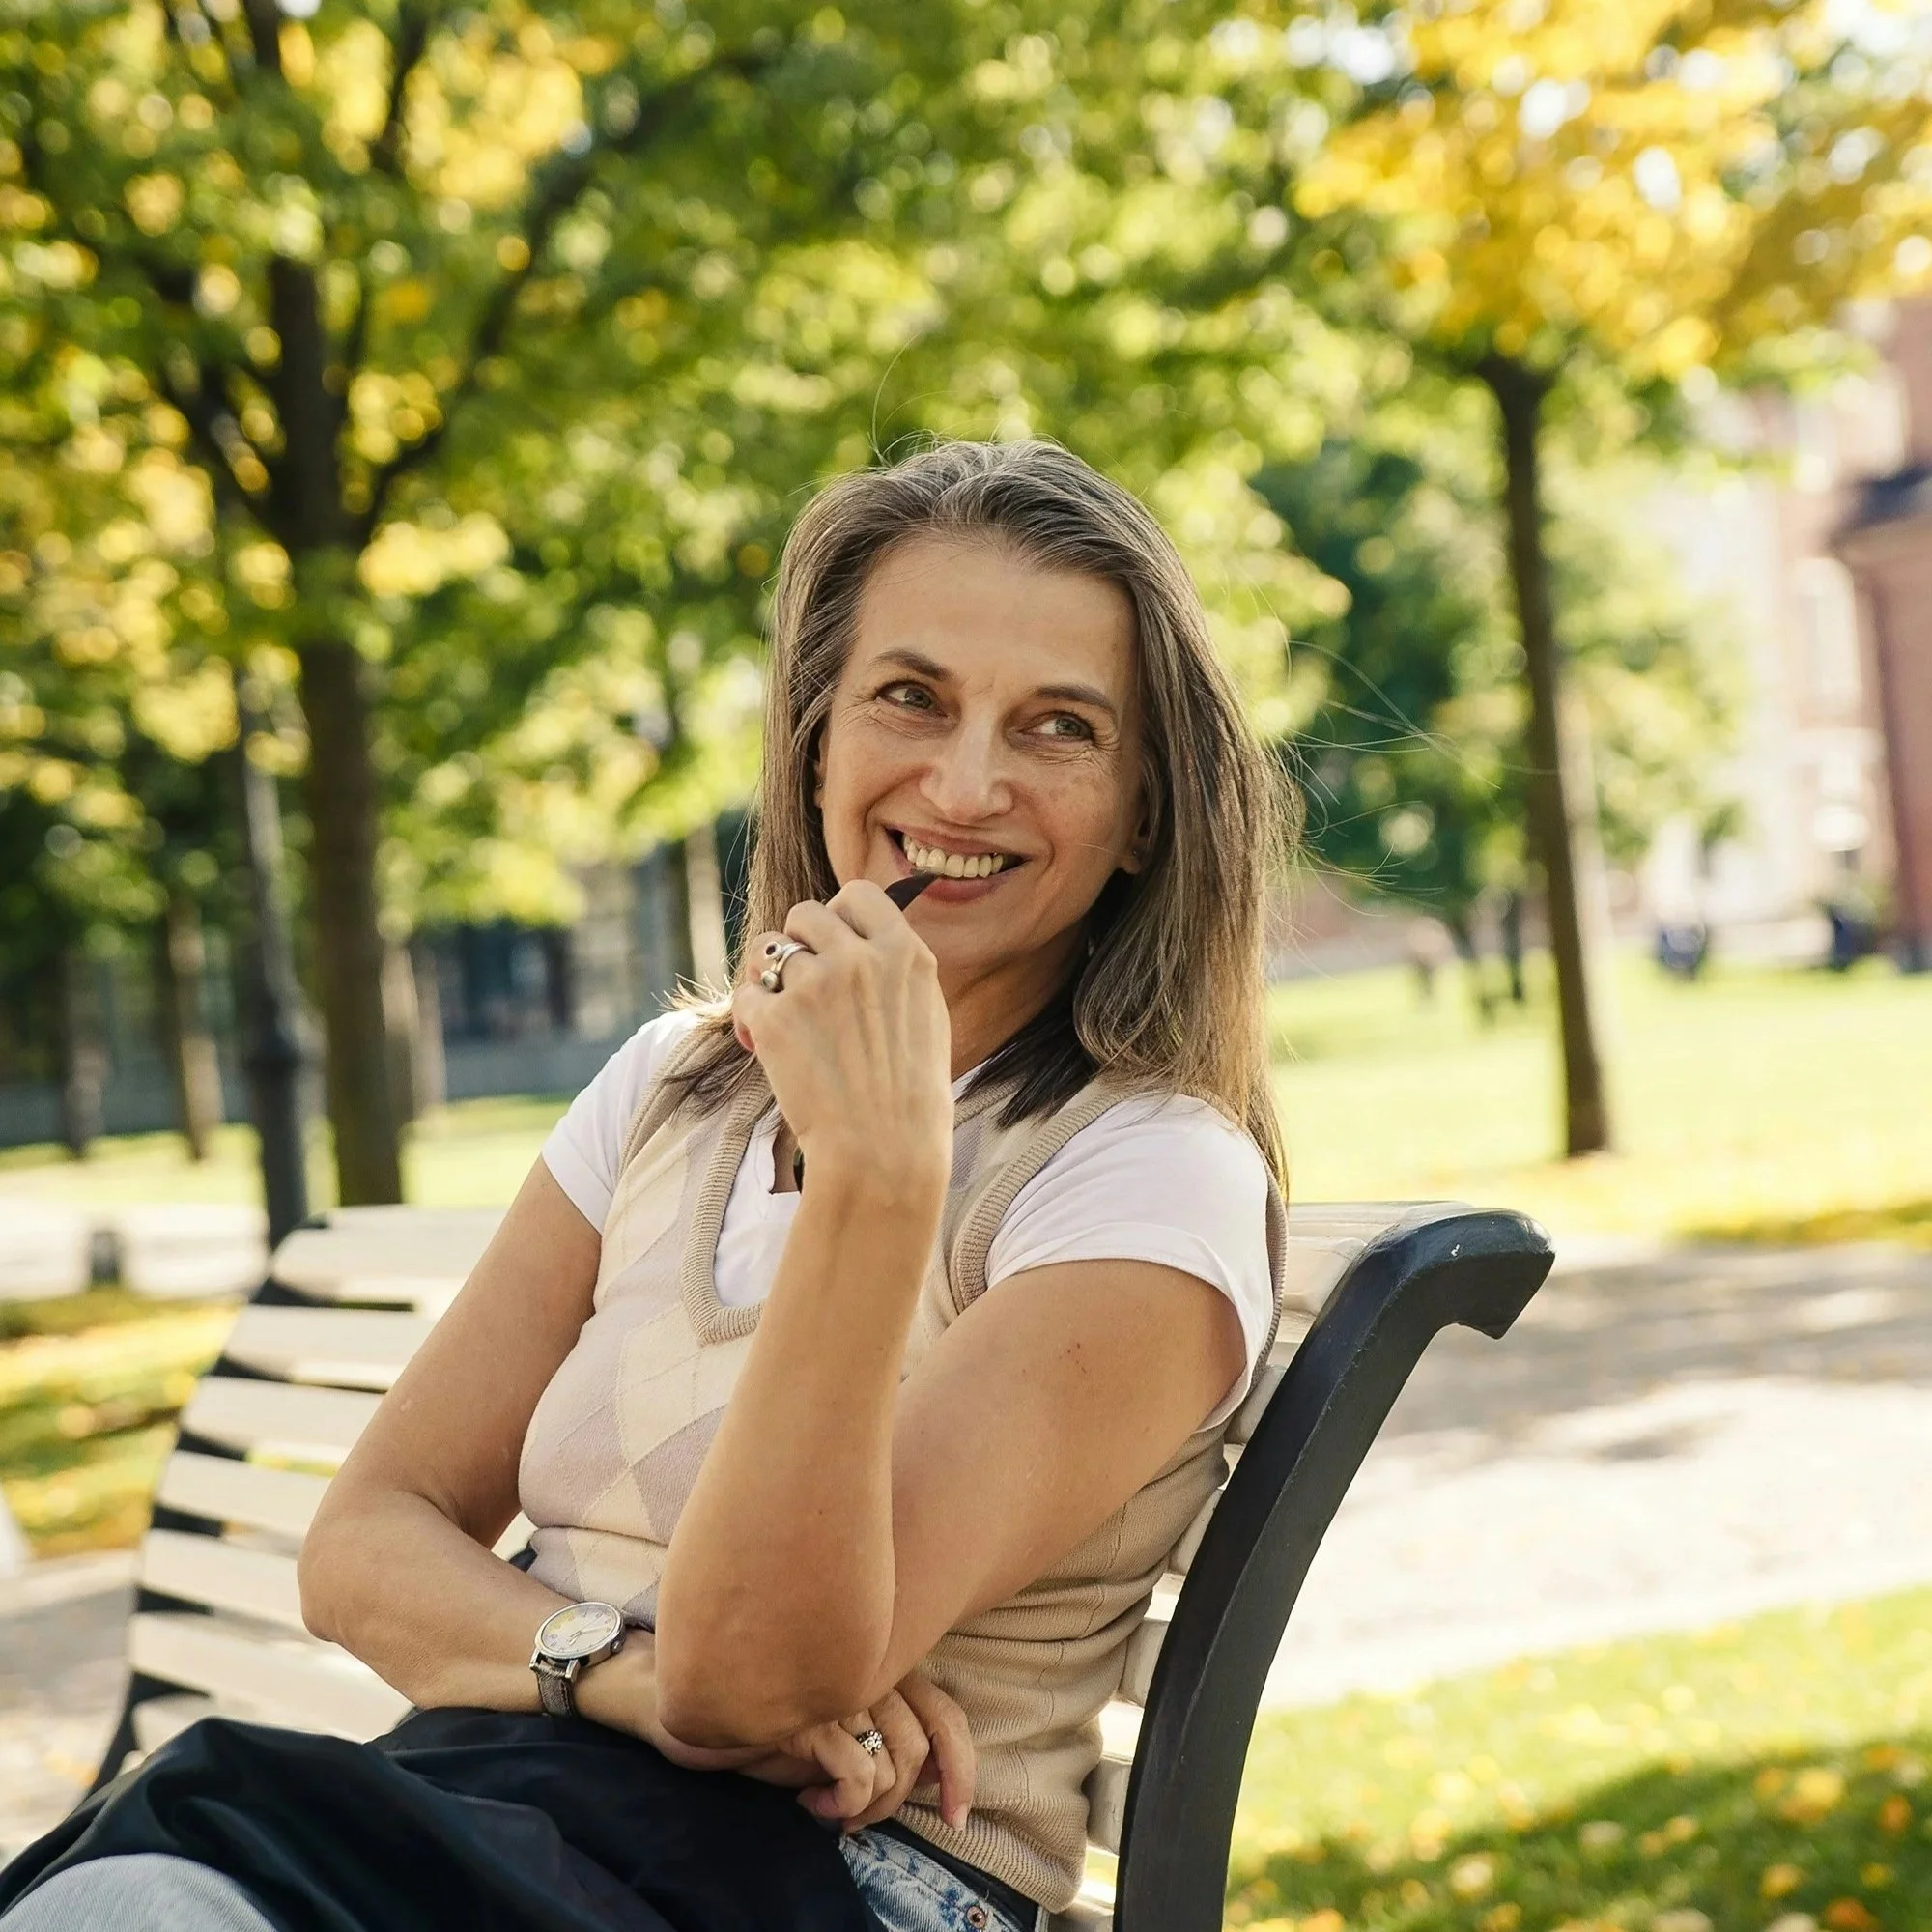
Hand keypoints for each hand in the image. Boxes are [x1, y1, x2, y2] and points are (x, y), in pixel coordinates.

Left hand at [732, 881, 951, 1191]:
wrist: (885, 1152)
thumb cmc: (909, 1097)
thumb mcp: (925, 1016)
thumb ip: (895, 971)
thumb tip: (862, 939)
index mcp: (905, 954)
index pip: (858, 894)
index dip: (840, 917)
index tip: (834, 946)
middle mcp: (860, 958)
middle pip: (806, 913)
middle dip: (798, 945)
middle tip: (803, 987)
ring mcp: (815, 985)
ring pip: (766, 948)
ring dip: (767, 978)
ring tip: (780, 1016)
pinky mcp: (775, 1019)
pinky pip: (745, 996)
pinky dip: (749, 1021)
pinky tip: (763, 1047)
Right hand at [737, 1675, 976, 1833]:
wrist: (703, 1711)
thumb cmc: (774, 1721)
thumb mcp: (840, 1731)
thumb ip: (885, 1738)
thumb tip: (929, 1780)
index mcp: (883, 1667)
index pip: (947, 1715)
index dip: (961, 1770)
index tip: (955, 1817)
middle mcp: (869, 1671)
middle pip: (920, 1749)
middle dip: (898, 1801)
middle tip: (861, 1820)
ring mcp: (841, 1689)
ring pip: (892, 1767)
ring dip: (867, 1809)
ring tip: (831, 1811)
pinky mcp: (813, 1715)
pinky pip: (859, 1776)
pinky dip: (842, 1805)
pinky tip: (810, 1804)